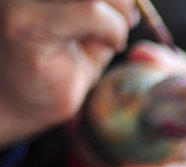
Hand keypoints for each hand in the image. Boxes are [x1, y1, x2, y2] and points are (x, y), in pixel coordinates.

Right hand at [0, 0, 136, 145]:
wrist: (28, 100)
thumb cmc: (62, 59)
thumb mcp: (93, 19)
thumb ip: (108, 1)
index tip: (129, 4)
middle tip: (127, 18)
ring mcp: (19, 1)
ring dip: (118, 14)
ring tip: (112, 34)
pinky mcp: (25, 23)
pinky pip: (88, 12)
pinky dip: (111, 30)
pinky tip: (108, 44)